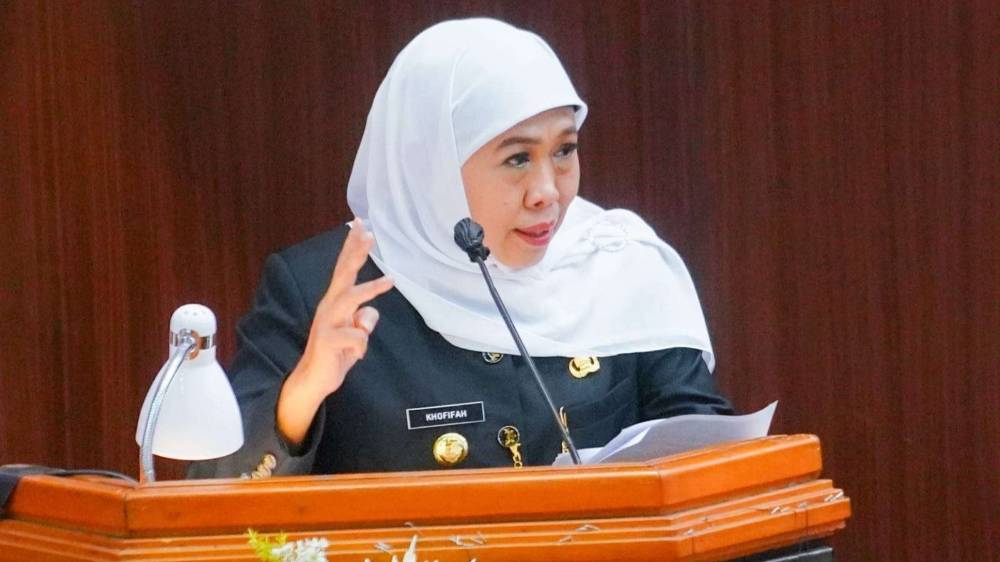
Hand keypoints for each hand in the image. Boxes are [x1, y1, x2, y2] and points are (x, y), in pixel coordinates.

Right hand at [277, 219, 393, 444]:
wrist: (314, 380)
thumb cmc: (336, 353)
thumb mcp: (357, 334)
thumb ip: (364, 320)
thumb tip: (370, 314)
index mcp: (336, 302)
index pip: (345, 269)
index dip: (352, 248)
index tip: (360, 226)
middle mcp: (329, 307)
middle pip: (343, 274)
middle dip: (356, 252)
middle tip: (368, 232)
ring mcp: (326, 322)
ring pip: (351, 299)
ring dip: (371, 290)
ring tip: (390, 281)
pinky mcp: (327, 340)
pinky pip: (357, 337)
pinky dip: (361, 347)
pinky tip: (355, 356)